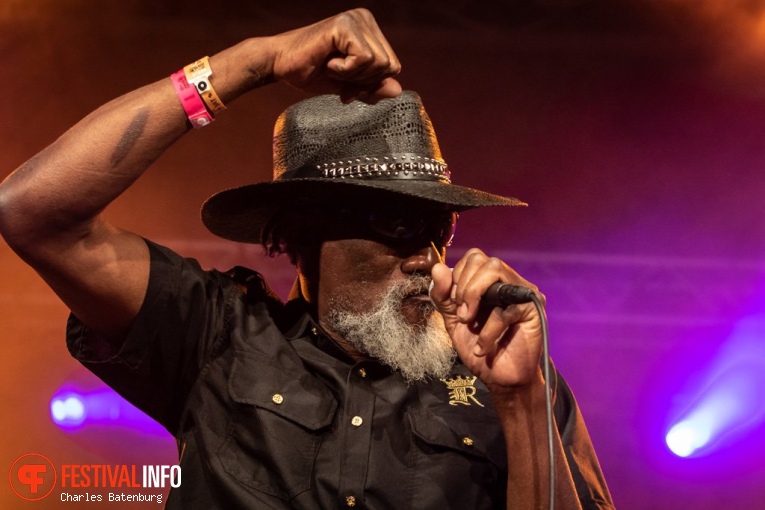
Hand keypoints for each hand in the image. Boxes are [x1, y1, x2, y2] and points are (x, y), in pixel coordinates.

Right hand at [267, 8, 401, 102]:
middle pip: (390, 66)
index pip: (393, 67)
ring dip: (353, 74)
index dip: (371, 82)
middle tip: (338, 72)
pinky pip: (364, 58)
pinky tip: (328, 61)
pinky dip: (345, 69)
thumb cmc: (312, 72)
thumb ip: (373, 88)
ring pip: (379, 63)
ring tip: (332, 64)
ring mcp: (355, 19)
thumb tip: (398, 91)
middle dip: (364, 80)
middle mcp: (365, 19)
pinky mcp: (344, 25)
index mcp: (370, 30)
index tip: (347, 80)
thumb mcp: (350, 86)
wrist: (280, 66)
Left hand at [430, 249, 545, 388]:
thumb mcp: (453, 320)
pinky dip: (488, 331)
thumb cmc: (479, 348)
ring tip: (469, 322)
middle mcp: (508, 282)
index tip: (454, 305)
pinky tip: (484, 348)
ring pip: (494, 270)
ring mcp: (523, 292)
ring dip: (473, 297)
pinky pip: (504, 307)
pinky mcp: (533, 309)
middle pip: (481, 259)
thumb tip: (437, 267)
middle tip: (462, 315)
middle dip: (463, 287)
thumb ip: (443, 295)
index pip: (472, 257)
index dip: (457, 277)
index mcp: (490, 282)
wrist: (501, 379)